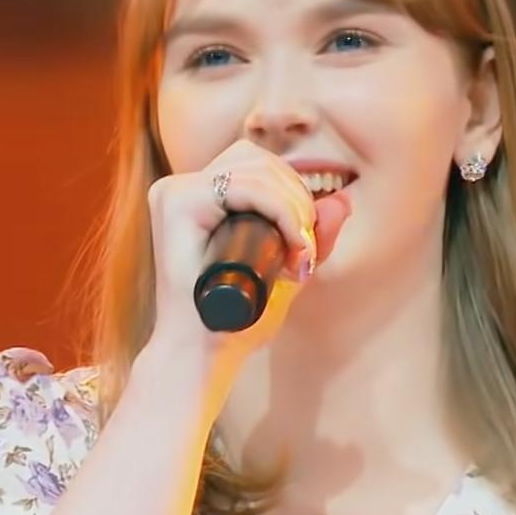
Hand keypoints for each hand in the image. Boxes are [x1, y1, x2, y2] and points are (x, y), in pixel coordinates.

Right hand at [145, 139, 352, 366]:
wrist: (202, 356)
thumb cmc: (235, 321)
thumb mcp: (283, 272)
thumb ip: (310, 240)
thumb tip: (342, 201)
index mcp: (199, 198)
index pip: (256, 164)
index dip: (292, 190)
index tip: (306, 241)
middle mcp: (182, 189)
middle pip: (255, 158)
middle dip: (296, 195)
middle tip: (305, 246)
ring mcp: (173, 193)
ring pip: (252, 168)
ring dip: (292, 204)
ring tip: (299, 248)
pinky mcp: (175, 204)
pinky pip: (240, 185)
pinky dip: (277, 207)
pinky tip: (290, 239)